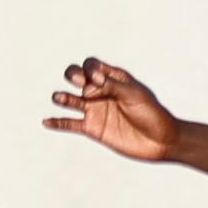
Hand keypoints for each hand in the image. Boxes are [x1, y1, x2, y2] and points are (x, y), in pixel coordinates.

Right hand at [44, 59, 181, 160]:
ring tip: (59, 98)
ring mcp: (95, 109)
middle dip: (73, 75)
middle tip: (78, 83)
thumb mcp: (134, 95)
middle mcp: (100, 91)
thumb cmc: (151, 113)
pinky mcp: (92, 128)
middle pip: (77, 77)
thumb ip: (112, 86)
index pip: (92, 66)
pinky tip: (46, 122)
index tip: (99, 80)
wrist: (161, 141)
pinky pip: (70, 124)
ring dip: (63, 97)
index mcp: (112, 78)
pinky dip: (58, 122)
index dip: (90, 69)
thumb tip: (91, 81)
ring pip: (71, 100)